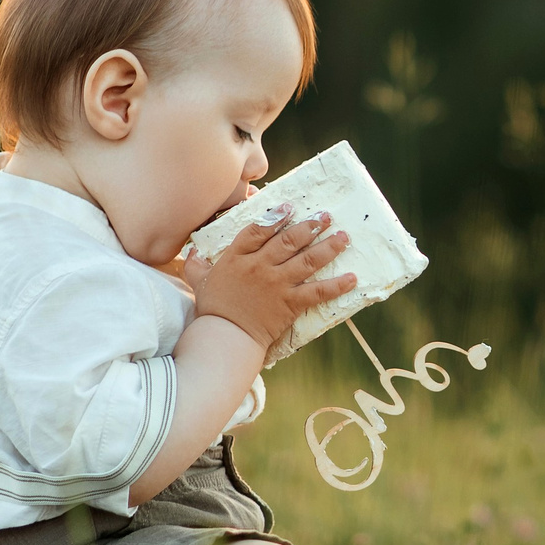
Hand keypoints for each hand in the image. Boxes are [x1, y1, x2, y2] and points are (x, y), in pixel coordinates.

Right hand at [185, 203, 355, 349]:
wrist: (225, 337)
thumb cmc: (212, 309)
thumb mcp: (198, 281)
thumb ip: (195, 263)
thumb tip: (192, 250)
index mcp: (238, 257)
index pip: (258, 230)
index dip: (275, 216)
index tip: (290, 207)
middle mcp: (260, 266)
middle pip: (289, 240)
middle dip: (310, 225)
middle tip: (326, 216)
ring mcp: (278, 284)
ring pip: (308, 260)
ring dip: (328, 247)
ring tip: (343, 237)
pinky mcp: (290, 303)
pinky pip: (318, 291)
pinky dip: (337, 285)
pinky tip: (352, 278)